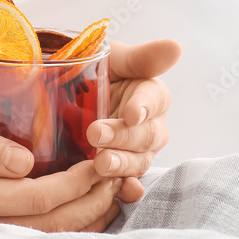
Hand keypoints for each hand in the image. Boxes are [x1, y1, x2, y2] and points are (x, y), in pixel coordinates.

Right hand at [0, 115, 123, 232]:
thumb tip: (28, 161)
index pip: (37, 198)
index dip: (76, 182)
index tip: (100, 157)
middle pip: (52, 226)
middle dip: (93, 201)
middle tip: (119, 171)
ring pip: (48, 237)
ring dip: (87, 216)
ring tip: (113, 187)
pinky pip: (36, 237)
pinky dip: (68, 223)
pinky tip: (87, 204)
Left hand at [86, 39, 180, 200]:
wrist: (63, 95)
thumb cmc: (92, 70)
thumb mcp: (112, 59)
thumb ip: (142, 57)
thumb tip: (175, 47)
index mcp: (150, 94)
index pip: (155, 100)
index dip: (144, 107)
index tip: (131, 113)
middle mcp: (149, 125)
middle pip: (146, 135)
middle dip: (122, 137)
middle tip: (96, 134)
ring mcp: (135, 151)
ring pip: (138, 161)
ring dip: (122, 164)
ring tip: (100, 163)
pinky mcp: (120, 171)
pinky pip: (129, 183)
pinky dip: (127, 189)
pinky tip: (122, 191)